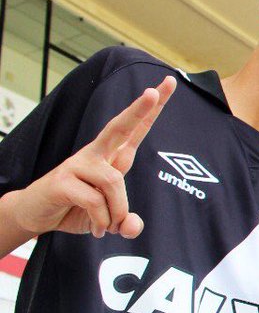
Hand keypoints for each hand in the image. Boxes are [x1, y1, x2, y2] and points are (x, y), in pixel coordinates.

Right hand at [8, 76, 173, 238]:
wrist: (37, 214)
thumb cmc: (77, 209)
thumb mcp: (110, 220)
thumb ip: (127, 222)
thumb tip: (132, 226)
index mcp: (111, 156)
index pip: (135, 128)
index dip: (151, 108)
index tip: (168, 84)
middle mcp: (96, 154)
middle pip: (120, 127)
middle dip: (140, 109)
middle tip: (155, 91)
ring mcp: (78, 164)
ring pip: (114, 182)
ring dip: (117, 212)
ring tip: (108, 226)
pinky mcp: (63, 180)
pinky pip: (95, 201)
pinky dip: (101, 220)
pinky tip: (96, 228)